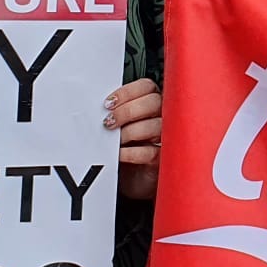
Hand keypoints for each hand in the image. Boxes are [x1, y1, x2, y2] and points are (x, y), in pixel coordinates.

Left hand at [106, 78, 162, 199]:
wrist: (133, 179)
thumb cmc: (128, 149)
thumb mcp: (121, 127)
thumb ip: (117, 113)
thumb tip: (101, 108)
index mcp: (152, 104)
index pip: (147, 87)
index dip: (127, 92)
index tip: (108, 103)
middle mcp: (162, 117)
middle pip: (154, 102)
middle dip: (127, 111)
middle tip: (109, 122)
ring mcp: (165, 138)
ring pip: (156, 125)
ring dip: (130, 132)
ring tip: (115, 141)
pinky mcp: (163, 160)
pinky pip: (152, 152)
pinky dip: (132, 152)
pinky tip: (120, 154)